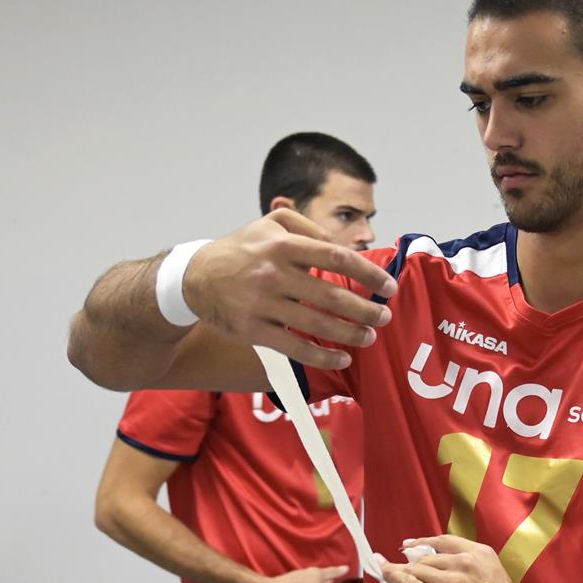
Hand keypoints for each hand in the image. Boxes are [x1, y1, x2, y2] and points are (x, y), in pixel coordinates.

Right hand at [185, 210, 395, 370]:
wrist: (194, 276)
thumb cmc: (241, 248)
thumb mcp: (271, 224)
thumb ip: (309, 228)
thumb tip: (344, 247)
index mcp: (284, 245)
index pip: (337, 258)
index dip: (368, 273)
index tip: (388, 286)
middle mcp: (274, 274)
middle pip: (332, 296)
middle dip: (366, 310)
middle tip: (384, 316)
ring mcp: (263, 304)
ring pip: (317, 325)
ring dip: (350, 334)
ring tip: (369, 337)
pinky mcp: (253, 330)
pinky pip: (294, 348)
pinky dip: (322, 356)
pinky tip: (342, 358)